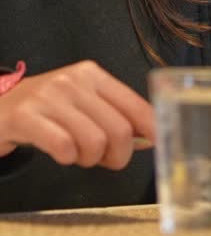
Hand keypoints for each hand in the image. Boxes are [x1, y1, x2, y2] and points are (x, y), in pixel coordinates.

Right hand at [0, 60, 154, 169]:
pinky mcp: (25, 117)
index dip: (152, 128)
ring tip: (78, 155)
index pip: (135, 104)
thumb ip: (114, 115)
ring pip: (94, 142)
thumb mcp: (81, 103)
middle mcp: (72, 81)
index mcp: (92, 75)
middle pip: (118, 130)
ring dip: (89, 160)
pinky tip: (60, 154)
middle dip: (117, 156)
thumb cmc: (45, 110)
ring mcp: (48, 97)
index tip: (160, 144)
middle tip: (105, 160)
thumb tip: (150, 136)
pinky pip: (63, 147)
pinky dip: (67, 159)